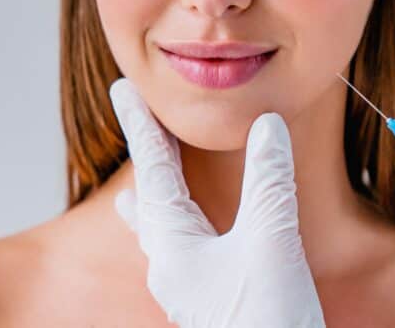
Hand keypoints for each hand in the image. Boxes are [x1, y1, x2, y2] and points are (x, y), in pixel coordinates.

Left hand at [109, 77, 324, 327]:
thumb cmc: (269, 320)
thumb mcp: (272, 242)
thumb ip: (269, 179)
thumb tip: (267, 125)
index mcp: (173, 245)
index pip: (153, 167)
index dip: (142, 123)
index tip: (122, 89)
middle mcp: (171, 264)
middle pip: (149, 195)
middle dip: (145, 156)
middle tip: (133, 120)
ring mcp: (188, 285)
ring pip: (162, 227)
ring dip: (155, 196)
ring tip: (136, 186)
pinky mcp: (209, 299)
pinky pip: (184, 250)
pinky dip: (180, 227)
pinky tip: (187, 236)